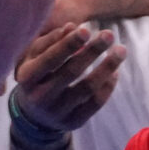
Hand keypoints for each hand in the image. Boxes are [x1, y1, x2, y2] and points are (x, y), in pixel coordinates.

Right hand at [8, 22, 124, 136]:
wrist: (34, 116)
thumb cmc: (38, 75)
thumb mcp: (35, 57)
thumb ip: (51, 40)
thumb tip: (71, 27)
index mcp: (27, 77)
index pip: (50, 59)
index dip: (69, 44)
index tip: (87, 30)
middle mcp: (40, 97)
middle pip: (71, 72)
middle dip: (92, 51)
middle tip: (109, 34)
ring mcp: (57, 113)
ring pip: (87, 88)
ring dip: (106, 67)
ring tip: (121, 50)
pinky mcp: (73, 122)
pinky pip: (95, 103)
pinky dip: (108, 86)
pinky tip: (115, 71)